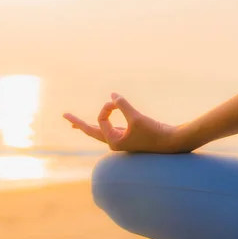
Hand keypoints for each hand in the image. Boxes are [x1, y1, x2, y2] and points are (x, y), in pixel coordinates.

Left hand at [63, 93, 185, 152]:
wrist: (173, 142)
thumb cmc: (155, 132)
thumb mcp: (137, 118)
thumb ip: (123, 105)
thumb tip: (112, 95)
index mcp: (113, 142)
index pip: (101, 119)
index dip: (107, 107)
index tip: (117, 102)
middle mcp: (115, 142)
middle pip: (91, 131)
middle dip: (78, 122)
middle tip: (64, 116)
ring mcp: (122, 139)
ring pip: (100, 131)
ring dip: (87, 126)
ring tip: (74, 123)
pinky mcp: (130, 135)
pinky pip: (112, 128)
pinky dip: (104, 122)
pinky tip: (102, 121)